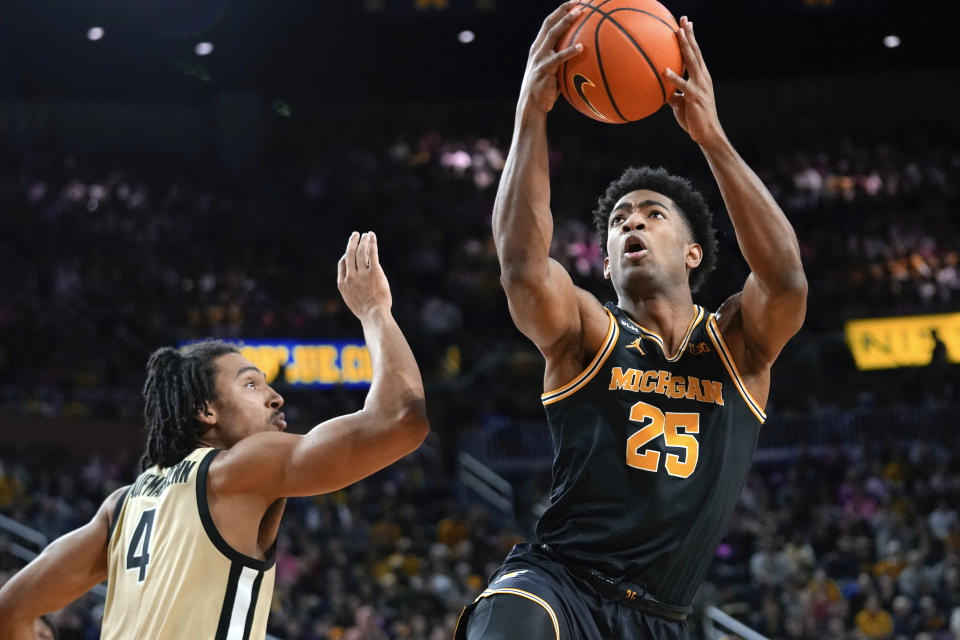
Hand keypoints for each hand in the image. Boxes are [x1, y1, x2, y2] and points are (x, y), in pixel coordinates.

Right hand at [337, 231, 391, 319]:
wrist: (374, 315)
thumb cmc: (366, 311)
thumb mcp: (352, 301)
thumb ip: (351, 290)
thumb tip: (355, 287)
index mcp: (343, 284)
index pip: (342, 263)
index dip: (346, 255)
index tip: (351, 251)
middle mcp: (350, 277)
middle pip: (349, 254)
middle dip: (352, 242)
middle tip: (355, 234)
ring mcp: (361, 274)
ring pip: (360, 252)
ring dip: (363, 241)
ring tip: (366, 235)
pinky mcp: (374, 272)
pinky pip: (371, 253)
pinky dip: (371, 243)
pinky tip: (372, 236)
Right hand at [519, 0, 584, 114]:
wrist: (531, 107)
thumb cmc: (546, 91)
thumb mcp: (553, 72)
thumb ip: (563, 62)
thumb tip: (584, 58)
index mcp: (538, 48)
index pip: (549, 24)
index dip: (561, 11)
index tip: (575, 2)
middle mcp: (537, 50)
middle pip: (550, 23)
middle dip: (564, 11)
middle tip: (580, 2)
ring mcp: (539, 59)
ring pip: (553, 35)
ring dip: (566, 22)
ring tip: (580, 14)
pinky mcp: (543, 70)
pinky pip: (558, 58)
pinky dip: (569, 51)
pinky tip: (581, 47)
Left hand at [664, 17, 725, 147]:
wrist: (707, 134)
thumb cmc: (694, 119)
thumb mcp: (681, 104)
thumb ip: (673, 94)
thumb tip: (661, 90)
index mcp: (701, 77)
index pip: (695, 53)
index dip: (690, 38)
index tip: (686, 23)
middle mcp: (703, 78)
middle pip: (695, 52)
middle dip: (689, 35)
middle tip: (684, 19)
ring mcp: (700, 86)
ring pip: (692, 62)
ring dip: (685, 46)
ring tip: (678, 33)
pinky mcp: (695, 98)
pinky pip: (683, 86)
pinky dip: (674, 78)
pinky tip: (665, 71)